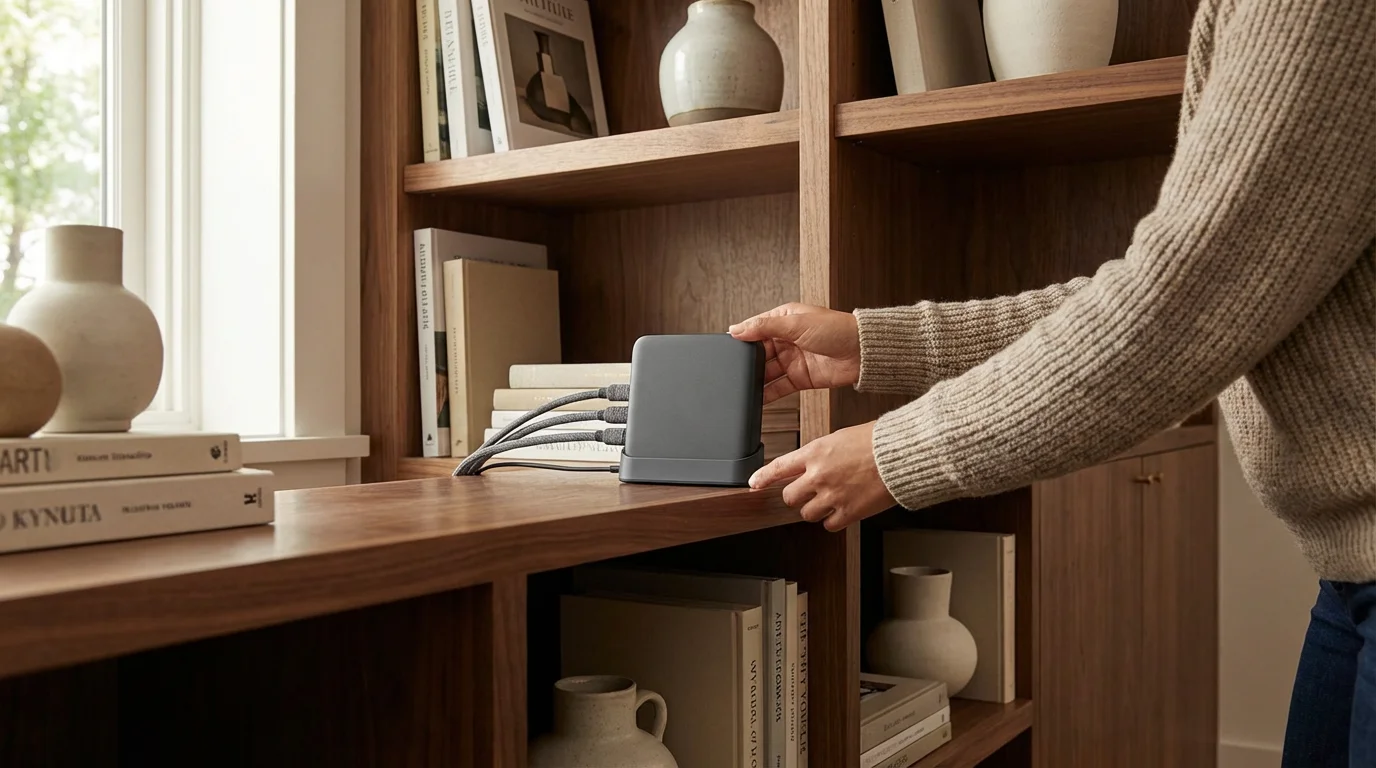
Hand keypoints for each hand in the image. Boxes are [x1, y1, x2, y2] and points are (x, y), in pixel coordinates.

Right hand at [728, 303, 859, 403]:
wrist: (863, 353)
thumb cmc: (838, 329)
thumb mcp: (796, 323)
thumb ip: (764, 327)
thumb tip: (737, 329)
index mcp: (784, 320)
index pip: (755, 329)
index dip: (742, 339)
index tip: (728, 348)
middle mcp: (787, 339)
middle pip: (759, 353)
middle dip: (748, 363)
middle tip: (736, 371)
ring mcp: (793, 360)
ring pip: (767, 373)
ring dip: (756, 380)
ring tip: (744, 387)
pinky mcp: (800, 378)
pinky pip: (778, 388)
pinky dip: (768, 395)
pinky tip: (757, 398)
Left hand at [748, 422, 895, 530]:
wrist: (901, 454)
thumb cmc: (878, 442)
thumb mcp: (841, 438)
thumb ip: (821, 454)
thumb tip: (813, 465)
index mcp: (815, 452)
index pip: (778, 467)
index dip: (763, 477)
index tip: (753, 484)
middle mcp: (818, 475)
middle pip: (790, 497)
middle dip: (798, 496)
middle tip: (809, 494)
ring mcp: (832, 496)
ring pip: (807, 514)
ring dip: (816, 510)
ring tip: (831, 500)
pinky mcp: (848, 512)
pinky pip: (829, 525)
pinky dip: (833, 521)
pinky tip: (843, 511)